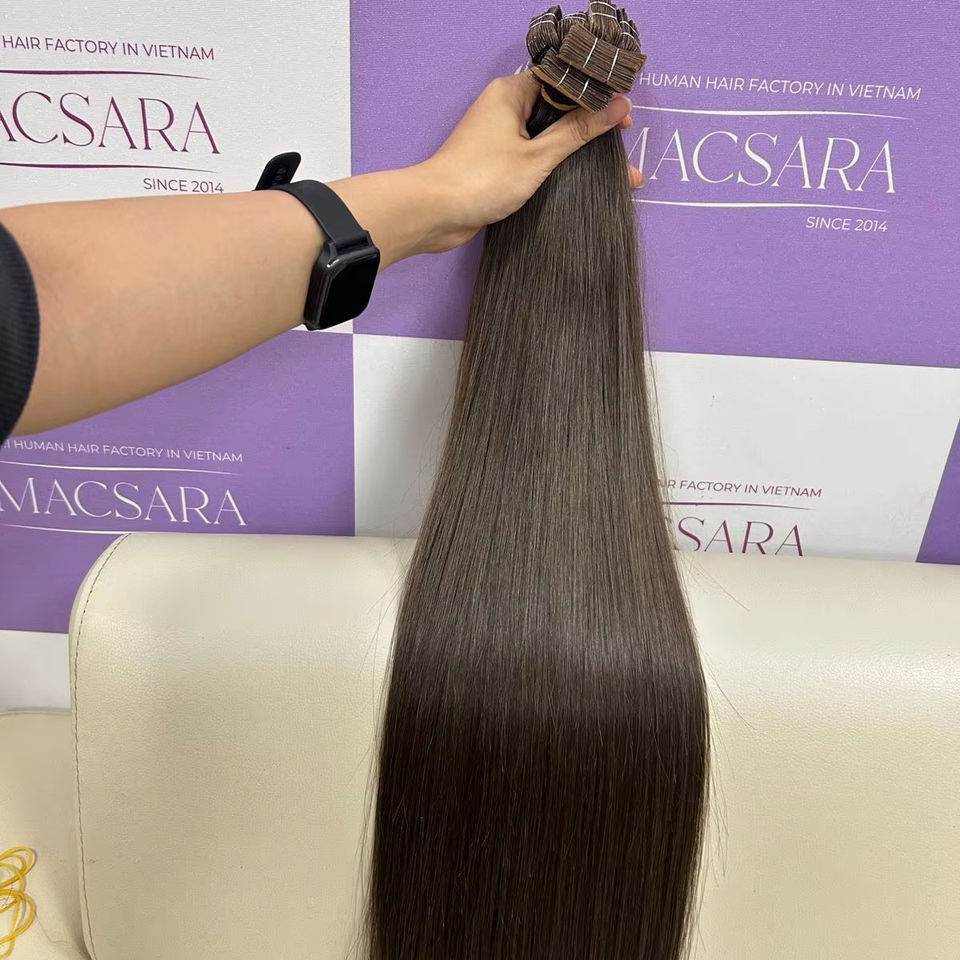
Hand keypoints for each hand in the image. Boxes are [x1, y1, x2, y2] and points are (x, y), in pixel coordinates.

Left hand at [328, 72, 642, 269]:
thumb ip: (578, 131)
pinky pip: (533, 157)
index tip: (623, 122)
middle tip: (623, 158)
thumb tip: (616, 107)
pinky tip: (579, 184)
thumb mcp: (537, 156)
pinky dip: (556, 168)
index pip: (564, 82)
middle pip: (559, 111)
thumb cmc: (482, 178)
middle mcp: (504, 107)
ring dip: (577, 155)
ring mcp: (499, 136)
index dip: (596, 99)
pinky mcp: (495, 163)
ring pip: (547, 138)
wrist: (434, 214)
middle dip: (592, 133)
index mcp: (512, 92)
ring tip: (613, 178)